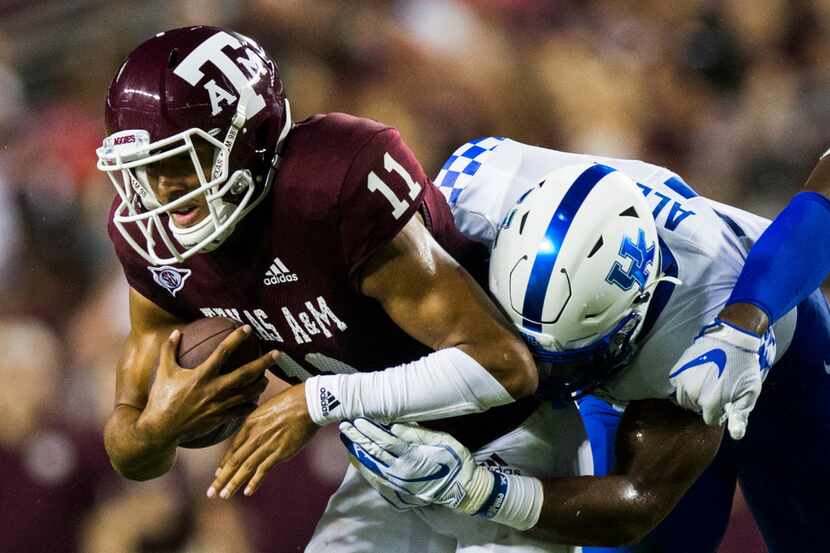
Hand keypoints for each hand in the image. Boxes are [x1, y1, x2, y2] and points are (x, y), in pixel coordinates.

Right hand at [137, 326, 274, 445]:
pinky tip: (255, 400)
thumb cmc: (161, 398)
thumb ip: (169, 350)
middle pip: (245, 374)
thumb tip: (176, 331)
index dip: (236, 339)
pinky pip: (241, 411)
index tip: (248, 328)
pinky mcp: (220, 418)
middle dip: (264, 362)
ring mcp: (219, 405)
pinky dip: (250, 404)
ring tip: (267, 377)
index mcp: (201, 375)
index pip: (222, 352)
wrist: (161, 430)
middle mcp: (213, 389)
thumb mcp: (163, 372)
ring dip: (261, 384)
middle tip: (278, 353)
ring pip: (248, 393)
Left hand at [208, 382, 317, 498]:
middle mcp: (254, 436)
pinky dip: (254, 482)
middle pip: (234, 461)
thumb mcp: (265, 409)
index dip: (224, 464)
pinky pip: (263, 470)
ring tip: (224, 495)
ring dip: (233, 483)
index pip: (232, 449)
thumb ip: (257, 424)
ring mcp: (267, 445)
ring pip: (245, 468)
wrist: (307, 403)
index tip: (217, 475)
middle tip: (211, 493)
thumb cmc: (289, 402)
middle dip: (221, 479)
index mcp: (249, 424)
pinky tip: (247, 491)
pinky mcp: (280, 452)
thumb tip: (253, 436)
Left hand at [339, 418, 493, 514]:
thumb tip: (394, 424)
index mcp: (411, 457)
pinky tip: (356, 459)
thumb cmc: (455, 462)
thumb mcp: (442, 441)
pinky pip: (375, 479)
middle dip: (357, 438)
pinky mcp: (397, 492)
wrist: (462, 491)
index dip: (368, 429)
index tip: (357, 419)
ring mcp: (397, 484)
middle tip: (344, 427)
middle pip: (373, 453)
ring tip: (346, 439)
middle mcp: (400, 472)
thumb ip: (417, 433)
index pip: (383, 440)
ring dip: (357, 452)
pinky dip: (363, 468)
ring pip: (370, 466)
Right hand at [669, 319, 775, 439]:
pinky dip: (685, 384)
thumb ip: (740, 415)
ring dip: (694, 396)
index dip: (719, 413)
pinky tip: (697, 375)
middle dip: (706, 404)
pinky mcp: (677, 370)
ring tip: (707, 383)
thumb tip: (736, 435)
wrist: (731, 338)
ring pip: (684, 399)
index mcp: (710, 402)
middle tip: (718, 389)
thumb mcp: (749, 392)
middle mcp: (692, 393)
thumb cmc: (743, 366)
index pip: (709, 419)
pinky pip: (677, 385)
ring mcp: (682, 381)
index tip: (725, 402)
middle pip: (695, 409)